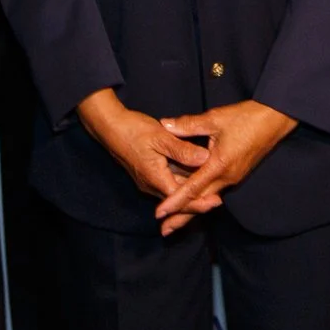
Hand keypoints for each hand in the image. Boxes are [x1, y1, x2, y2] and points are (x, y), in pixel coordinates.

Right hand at [76, 91, 210, 224]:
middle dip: (198, 201)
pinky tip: (193, 178)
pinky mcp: (148, 173)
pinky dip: (181, 183)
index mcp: (155, 178)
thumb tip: (205, 158)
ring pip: (173, 191)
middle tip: (219, 200)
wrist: (110, 127)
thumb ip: (183, 150)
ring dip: (190, 192)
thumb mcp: (161, 137)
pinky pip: (168, 182)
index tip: (217, 201)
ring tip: (210, 192)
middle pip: (178, 199)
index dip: (199, 202)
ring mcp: (149, 180)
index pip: (180, 199)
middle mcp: (151, 184)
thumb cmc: (134, 130)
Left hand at [153, 101, 298, 235]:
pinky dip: (202, 199)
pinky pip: (216, 191)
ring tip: (175, 221)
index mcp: (219, 165)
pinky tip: (194, 201)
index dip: (174, 203)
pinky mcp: (237, 174)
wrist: (275, 119)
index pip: (192, 189)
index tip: (159, 214)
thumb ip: (188, 124)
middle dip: (182, 217)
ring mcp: (234, 177)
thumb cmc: (246, 117)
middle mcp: (227, 177)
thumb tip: (164, 124)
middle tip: (164, 230)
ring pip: (208, 198)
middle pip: (200, 202)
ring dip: (192, 210)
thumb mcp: (214, 119)